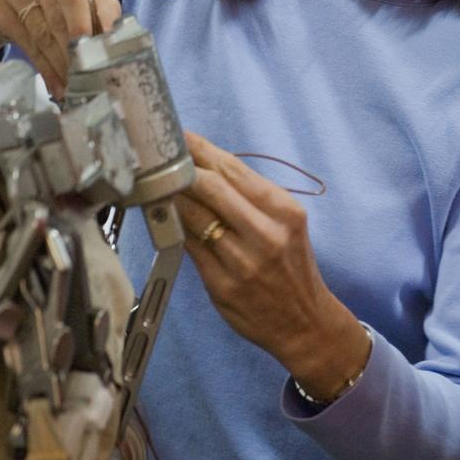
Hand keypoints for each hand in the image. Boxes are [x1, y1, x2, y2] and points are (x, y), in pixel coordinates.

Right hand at [0, 0, 120, 97]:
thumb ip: (104, 14)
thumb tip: (114, 44)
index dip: (82, 20)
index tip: (89, 47)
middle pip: (56, 10)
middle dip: (74, 47)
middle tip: (87, 74)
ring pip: (39, 28)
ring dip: (59, 61)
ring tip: (75, 81)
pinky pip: (22, 39)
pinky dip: (42, 64)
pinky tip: (55, 80)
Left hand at [176, 133, 369, 399]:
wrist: (305, 323)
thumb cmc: (290, 266)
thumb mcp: (286, 224)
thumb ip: (249, 197)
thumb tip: (203, 165)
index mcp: (284, 211)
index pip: (234, 169)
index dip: (201, 149)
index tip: (180, 136)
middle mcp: (266, 234)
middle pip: (212, 186)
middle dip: (181, 167)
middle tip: (159, 154)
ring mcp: (243, 262)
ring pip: (195, 216)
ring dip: (171, 196)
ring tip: (154, 181)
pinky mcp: (222, 286)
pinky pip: (190, 247)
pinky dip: (174, 227)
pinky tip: (163, 215)